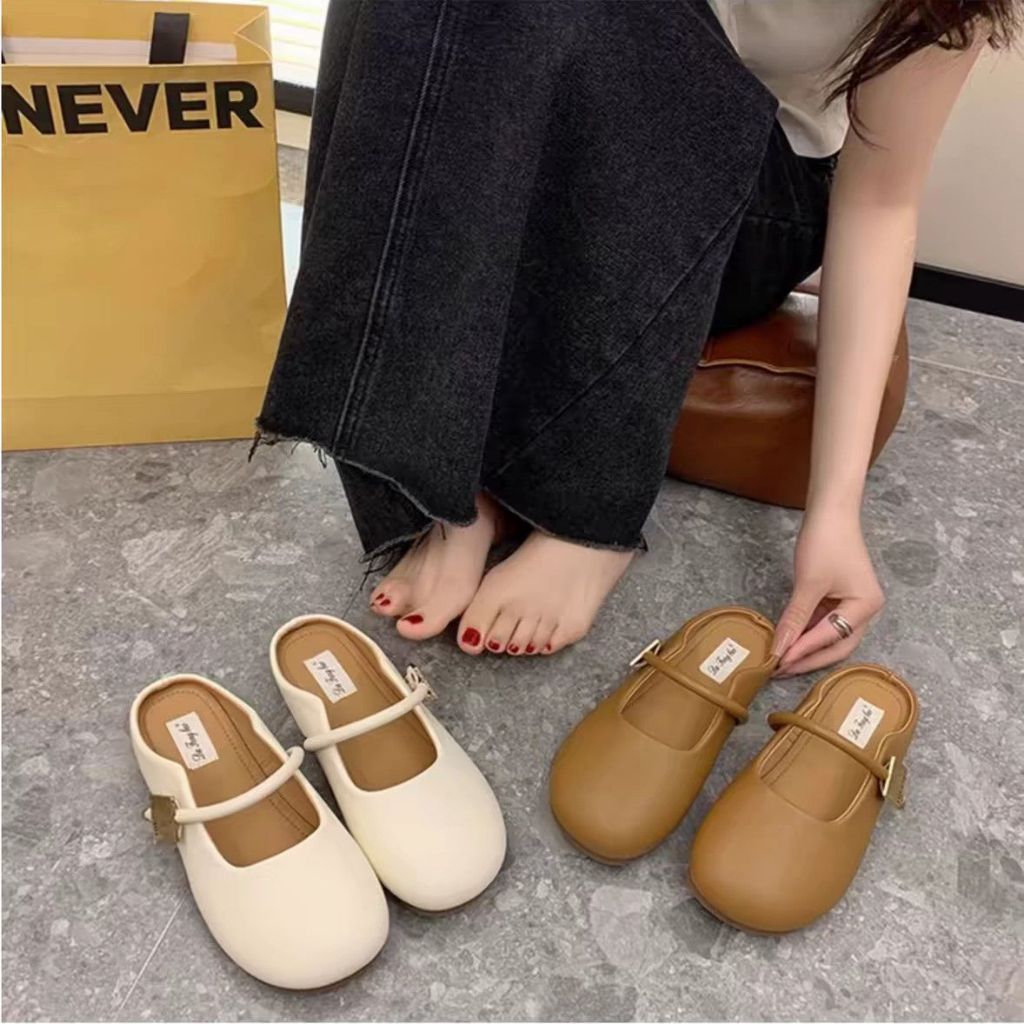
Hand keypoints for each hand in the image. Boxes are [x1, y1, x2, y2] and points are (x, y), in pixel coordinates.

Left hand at [772, 509, 883, 675]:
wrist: (830, 511)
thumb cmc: (825, 542)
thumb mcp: (808, 584)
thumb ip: (795, 619)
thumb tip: (779, 649)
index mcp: (866, 607)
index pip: (831, 638)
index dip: (804, 651)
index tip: (779, 663)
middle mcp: (866, 610)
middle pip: (836, 646)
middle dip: (808, 659)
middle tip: (780, 670)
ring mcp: (854, 604)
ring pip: (830, 636)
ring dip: (806, 647)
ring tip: (781, 659)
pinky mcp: (840, 598)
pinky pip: (824, 622)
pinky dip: (807, 632)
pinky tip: (788, 639)